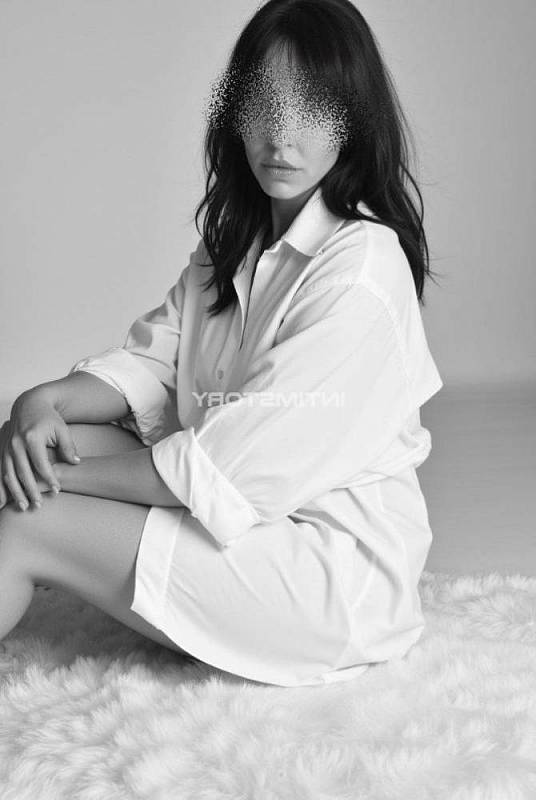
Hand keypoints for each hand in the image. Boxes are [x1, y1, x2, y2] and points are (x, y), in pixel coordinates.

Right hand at [0, 389, 79, 510]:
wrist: (29, 405)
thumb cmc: (48, 418)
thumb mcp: (62, 429)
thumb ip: (68, 446)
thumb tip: (76, 462)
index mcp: (32, 438)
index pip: (41, 463)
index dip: (49, 478)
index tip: (57, 490)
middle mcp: (16, 443)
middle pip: (23, 472)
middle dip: (31, 490)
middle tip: (39, 505)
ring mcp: (7, 448)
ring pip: (8, 474)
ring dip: (15, 492)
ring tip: (24, 507)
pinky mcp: (2, 451)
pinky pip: (0, 471)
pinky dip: (1, 487)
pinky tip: (5, 501)